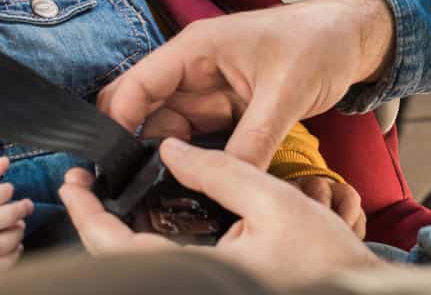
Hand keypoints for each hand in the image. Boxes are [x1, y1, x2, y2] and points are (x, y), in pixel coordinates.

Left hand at [58, 139, 381, 285]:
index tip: (73, 184)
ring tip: (111, 191)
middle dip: (96, 221)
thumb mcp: (274, 199)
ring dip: (119, 230)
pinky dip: (148, 239)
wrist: (357, 291)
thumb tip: (170, 149)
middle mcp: (196, 286)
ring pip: (142, 264)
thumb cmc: (325, 255)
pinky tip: (151, 212)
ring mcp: (204, 287)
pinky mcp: (214, 286)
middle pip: (122, 260)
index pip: (121, 249)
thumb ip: (219, 170)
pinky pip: (167, 265)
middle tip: (84, 184)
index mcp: (203, 273)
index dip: (89, 216)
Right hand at [98, 0, 394, 167]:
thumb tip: (230, 181)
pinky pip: (197, 140)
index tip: (112, 166)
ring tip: (158, 197)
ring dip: (163, 160)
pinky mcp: (225, 110)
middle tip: (131, 191)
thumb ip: (255, 139)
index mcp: (196, 49)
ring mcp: (208, 91)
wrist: (350, 37)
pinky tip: (190, 187)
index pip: (138, 85)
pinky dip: (192, 162)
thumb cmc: (318, 43)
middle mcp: (194, 70)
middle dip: (133, 147)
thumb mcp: (286, 92)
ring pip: (168, 130)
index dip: (118, 123)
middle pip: (144, 111)